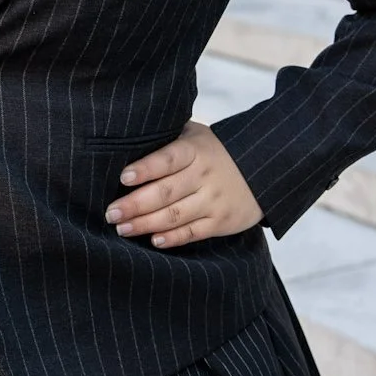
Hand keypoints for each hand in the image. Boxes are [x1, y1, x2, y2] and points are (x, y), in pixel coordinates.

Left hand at [105, 120, 262, 248]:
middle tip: (111, 213)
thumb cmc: (216, 150)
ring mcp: (213, 200)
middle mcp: (204, 176)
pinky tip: (153, 240)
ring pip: (175, 215)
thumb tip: (128, 139)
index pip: (168, 159)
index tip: (123, 177)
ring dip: (146, 224)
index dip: (146, 168)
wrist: (263, 168)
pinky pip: (192, 233)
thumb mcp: (196, 134)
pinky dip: (172, 238)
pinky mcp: (221, 221)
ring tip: (123, 228)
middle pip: (165, 192)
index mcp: (195, 150)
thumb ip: (168, 138)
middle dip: (135, 204)